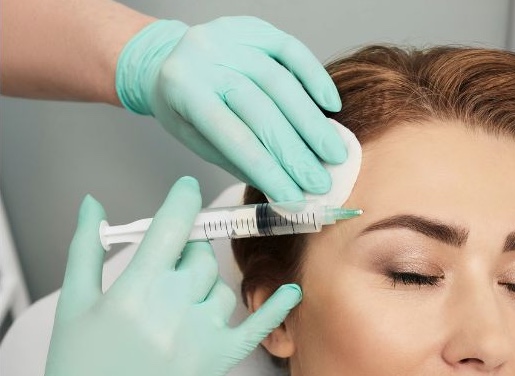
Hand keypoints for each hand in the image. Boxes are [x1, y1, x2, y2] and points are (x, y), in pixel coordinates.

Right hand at [0, 177, 300, 375]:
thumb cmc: (77, 369)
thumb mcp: (75, 303)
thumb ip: (87, 247)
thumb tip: (95, 204)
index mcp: (134, 290)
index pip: (172, 228)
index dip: (183, 201)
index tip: (187, 190)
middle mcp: (173, 310)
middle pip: (198, 257)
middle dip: (185, 251)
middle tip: (167, 263)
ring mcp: (200, 339)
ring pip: (221, 289)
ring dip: (204, 286)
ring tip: (176, 306)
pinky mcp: (217, 365)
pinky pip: (254, 330)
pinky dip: (275, 309)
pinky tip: (293, 291)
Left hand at [115, 16, 347, 200]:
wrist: (169, 58)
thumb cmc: (185, 110)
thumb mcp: (200, 142)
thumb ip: (240, 162)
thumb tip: (287, 191)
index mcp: (184, 89)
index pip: (236, 139)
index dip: (270, 172)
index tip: (297, 200)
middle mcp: (204, 56)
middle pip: (262, 111)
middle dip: (296, 152)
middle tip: (321, 182)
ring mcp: (230, 36)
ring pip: (281, 82)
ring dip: (312, 124)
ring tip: (334, 155)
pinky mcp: (252, 26)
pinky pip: (291, 50)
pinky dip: (315, 78)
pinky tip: (331, 106)